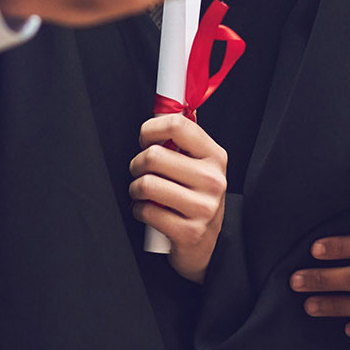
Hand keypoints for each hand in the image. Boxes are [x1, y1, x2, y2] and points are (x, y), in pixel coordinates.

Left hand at [129, 114, 227, 283]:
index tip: (145, 138)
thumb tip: (171, 102)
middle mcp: (213, 180)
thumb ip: (185, 137)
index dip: (150, 128)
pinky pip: (147, 212)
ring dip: (135, 189)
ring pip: (146, 184)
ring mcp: (204, 208)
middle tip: (140, 171)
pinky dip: (139, 211)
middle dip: (137, 164)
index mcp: (215, 156)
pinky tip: (148, 212)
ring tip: (142, 193)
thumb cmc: (195, 198)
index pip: (178, 125)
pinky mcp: (190, 233)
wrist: (207, 247)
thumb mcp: (199, 165)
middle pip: (154, 156)